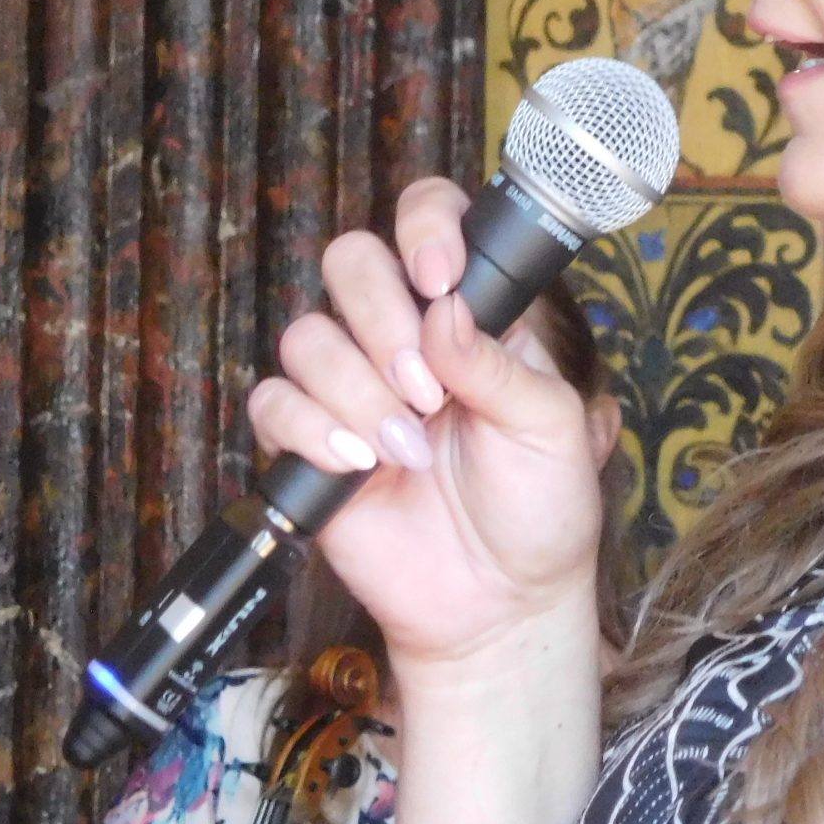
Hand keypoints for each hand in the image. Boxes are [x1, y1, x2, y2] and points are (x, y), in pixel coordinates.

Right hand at [246, 179, 603, 671]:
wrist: (500, 604)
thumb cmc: (540, 507)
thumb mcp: (552, 429)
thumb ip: (500, 366)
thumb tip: (446, 312)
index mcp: (471, 311)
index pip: (429, 219)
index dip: (424, 228)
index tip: (439, 279)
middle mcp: (403, 334)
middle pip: (350, 260)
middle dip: (381, 319)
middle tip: (427, 391)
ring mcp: (351, 385)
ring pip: (307, 335)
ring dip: (356, 392)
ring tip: (409, 450)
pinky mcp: (309, 442)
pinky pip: (272, 403)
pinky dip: (310, 430)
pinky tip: (358, 465)